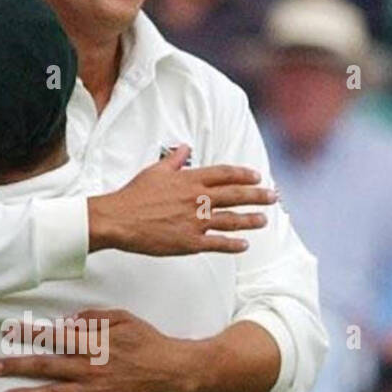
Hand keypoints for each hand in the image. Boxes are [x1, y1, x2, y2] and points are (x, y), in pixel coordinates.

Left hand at [0, 307, 188, 391]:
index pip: (53, 337)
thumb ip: (93, 317)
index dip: (29, 334)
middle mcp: (88, 367)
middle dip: (17, 367)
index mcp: (91, 343)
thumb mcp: (121, 318)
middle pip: (46, 366)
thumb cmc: (146, 340)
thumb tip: (66, 321)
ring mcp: (94, 389)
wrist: (170, 369)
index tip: (7, 332)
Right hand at [88, 145, 273, 257]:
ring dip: (250, 220)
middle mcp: (197, 199)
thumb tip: (185, 146)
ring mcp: (195, 221)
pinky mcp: (189, 242)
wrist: (118, 220)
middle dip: (257, 195)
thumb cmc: (133, 195)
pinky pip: (217, 243)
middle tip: (273, 197)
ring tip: (264, 220)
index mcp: (189, 179)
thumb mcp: (154, 171)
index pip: (224, 174)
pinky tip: (244, 245)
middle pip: (235, 195)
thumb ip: (173, 159)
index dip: (243, 175)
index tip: (257, 176)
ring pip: (231, 219)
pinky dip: (232, 244)